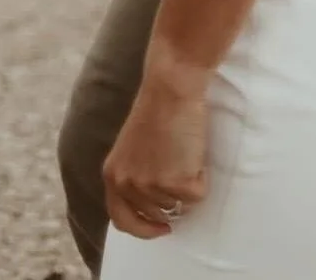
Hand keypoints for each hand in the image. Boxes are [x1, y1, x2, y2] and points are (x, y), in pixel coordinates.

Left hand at [103, 73, 207, 238]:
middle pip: (157, 215)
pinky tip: (194, 151)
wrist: (171, 87)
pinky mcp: (177, 182)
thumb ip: (134, 176)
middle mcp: (128, 185)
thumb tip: (154, 208)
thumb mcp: (132, 149)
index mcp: (112, 176)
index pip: (122, 220)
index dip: (143, 228)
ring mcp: (151, 186)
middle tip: (182, 172)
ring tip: (184, 151)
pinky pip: (198, 195)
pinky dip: (202, 177)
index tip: (162, 228)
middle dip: (173, 199)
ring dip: (188, 184)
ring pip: (180, 206)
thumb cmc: (158, 109)